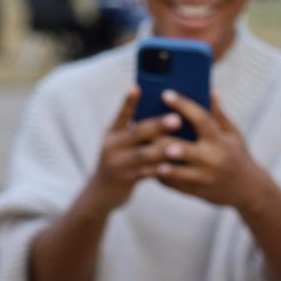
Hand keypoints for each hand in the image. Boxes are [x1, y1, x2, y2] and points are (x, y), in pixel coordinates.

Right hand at [85, 87, 184, 214]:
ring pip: (142, 155)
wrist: (102, 193)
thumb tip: (162, 113)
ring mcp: (117, 164)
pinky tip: (172, 168)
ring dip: (162, 151)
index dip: (129, 102)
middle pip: (137, 133)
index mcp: (112, 133)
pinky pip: (145, 173)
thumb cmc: (119, 162)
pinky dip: (159, 170)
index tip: (137, 88)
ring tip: (178, 148)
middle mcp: (112, 146)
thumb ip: (135, 131)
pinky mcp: (124, 180)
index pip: (121, 114)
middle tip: (177, 119)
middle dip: (158, 126)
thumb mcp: (120, 144)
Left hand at [153, 91, 267, 210]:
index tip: (165, 94)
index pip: (200, 118)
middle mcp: (211, 159)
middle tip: (141, 126)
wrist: (248, 189)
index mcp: (219, 140)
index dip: (182, 105)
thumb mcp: (233, 134)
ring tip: (141, 150)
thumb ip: (218, 115)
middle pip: (179, 147)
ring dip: (156, 161)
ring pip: (173, 170)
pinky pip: (174, 184)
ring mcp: (202, 178)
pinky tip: (148, 167)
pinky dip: (161, 176)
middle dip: (159, 137)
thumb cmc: (238, 155)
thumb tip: (210, 91)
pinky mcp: (196, 192)